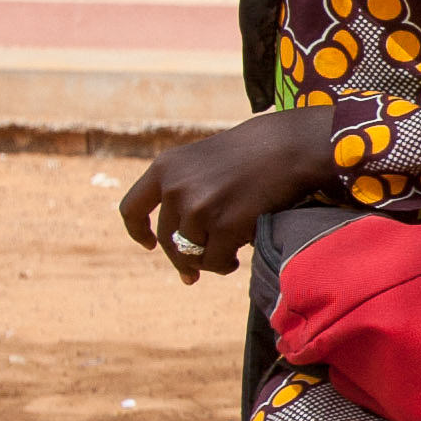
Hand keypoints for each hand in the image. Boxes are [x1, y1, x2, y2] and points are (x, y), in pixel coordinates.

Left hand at [121, 107, 340, 283]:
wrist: (289, 147)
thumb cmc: (253, 153)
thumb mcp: (203, 160)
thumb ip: (184, 188)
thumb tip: (176, 238)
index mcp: (165, 168)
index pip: (131, 209)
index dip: (138, 232)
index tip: (149, 244)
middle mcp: (175, 188)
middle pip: (166, 238)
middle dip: (181, 258)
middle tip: (193, 273)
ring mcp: (198, 207)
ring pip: (190, 253)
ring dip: (207, 262)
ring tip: (226, 261)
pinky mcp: (224, 225)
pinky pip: (215, 260)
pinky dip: (224, 265)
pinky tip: (236, 261)